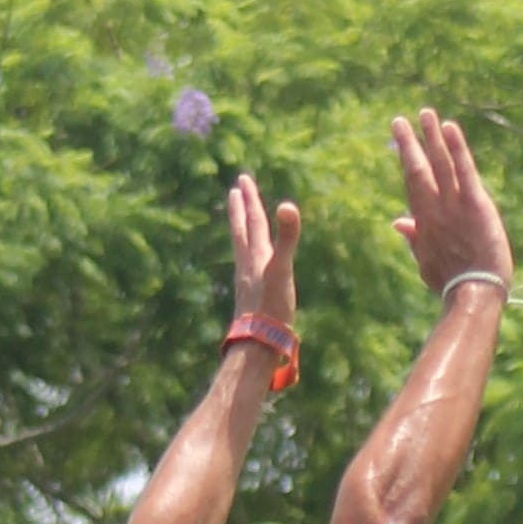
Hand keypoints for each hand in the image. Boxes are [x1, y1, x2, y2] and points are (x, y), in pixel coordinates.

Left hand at [226, 172, 300, 323]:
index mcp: (257, 256)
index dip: (250, 200)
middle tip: (234, 191)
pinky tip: (250, 265)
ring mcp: (247, 282)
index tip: (243, 179)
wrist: (258, 344)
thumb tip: (288, 205)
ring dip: (241, 233)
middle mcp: (248, 266)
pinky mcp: (251, 298)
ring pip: (242, 250)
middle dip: (239, 210)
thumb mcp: (282, 269)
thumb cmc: (272, 308)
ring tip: (240, 224)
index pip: (253, 221)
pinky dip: (249, 257)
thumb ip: (286, 238)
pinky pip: (248, 269)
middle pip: (241, 232)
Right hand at [390, 110, 512, 304]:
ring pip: (440, 163)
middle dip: (408, 144)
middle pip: (418, 169)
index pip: (413, 186)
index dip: (407, 162)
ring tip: (425, 113)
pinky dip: (457, 148)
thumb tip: (398, 221)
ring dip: (431, 136)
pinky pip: (464, 169)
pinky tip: (450, 128)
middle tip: (399, 121)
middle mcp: (435, 209)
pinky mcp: (475, 203)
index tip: (401, 143)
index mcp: (424, 223)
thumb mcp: (427, 263)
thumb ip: (414, 239)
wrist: (473, 293)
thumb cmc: (452, 283)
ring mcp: (454, 204)